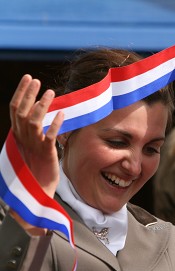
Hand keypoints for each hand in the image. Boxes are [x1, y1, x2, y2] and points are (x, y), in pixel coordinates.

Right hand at [10, 74, 63, 197]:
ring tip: (50, 92)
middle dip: (28, 94)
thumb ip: (30, 131)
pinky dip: (55, 124)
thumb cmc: (34, 169)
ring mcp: (34, 146)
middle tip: (36, 80)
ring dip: (41, 105)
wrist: (36, 191)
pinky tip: (61, 114)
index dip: (21, 93)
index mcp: (17, 136)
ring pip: (34, 121)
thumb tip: (36, 110)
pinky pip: (50, 137)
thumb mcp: (29, 147)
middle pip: (22, 112)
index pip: (15, 110)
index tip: (28, 78)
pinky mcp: (46, 154)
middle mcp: (23, 139)